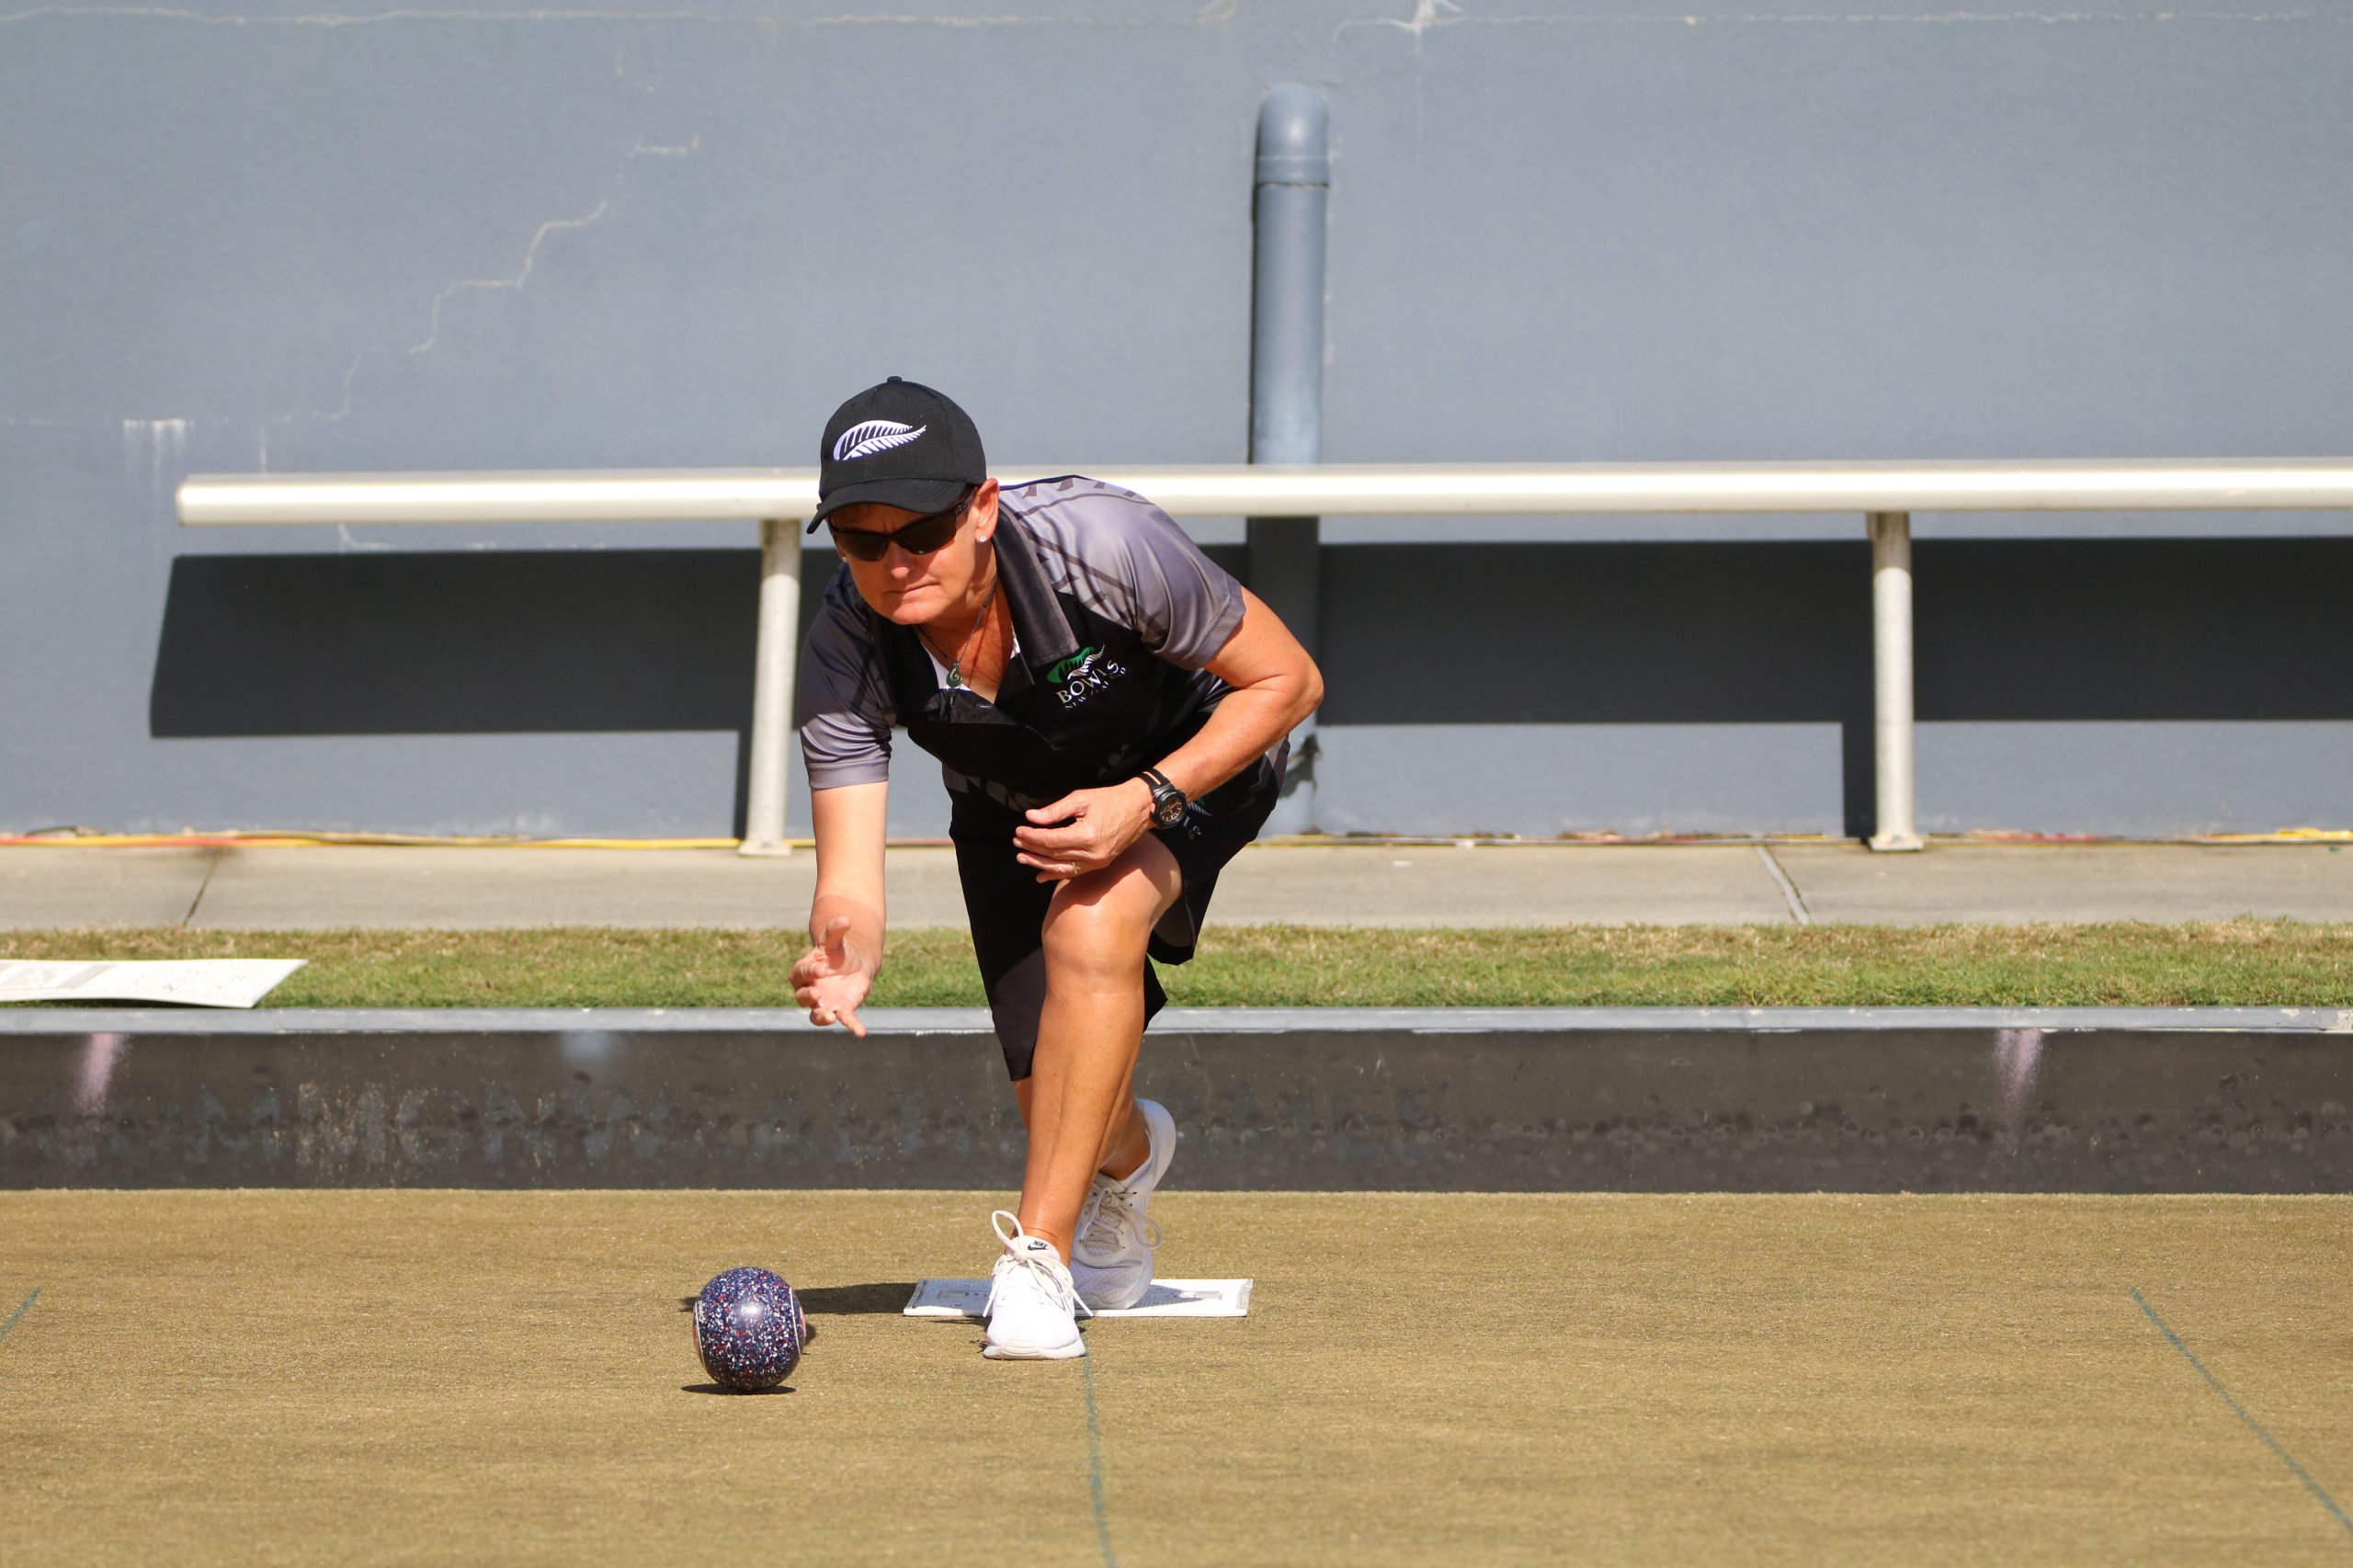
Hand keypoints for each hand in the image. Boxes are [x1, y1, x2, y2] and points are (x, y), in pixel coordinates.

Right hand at [789, 916, 873, 1035]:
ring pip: (817, 1015)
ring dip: (821, 1017)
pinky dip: (852, 1026)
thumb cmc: (837, 952)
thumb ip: (836, 931)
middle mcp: (810, 990)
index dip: (809, 972)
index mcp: (804, 971)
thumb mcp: (835, 940)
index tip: (821, 970)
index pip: (801, 973)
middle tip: (817, 994)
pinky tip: (860, 1032)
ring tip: (829, 1017)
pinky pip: (845, 1019)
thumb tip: (845, 919)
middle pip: (803, 997)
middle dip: (808, 996)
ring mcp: (824, 1003)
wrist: (852, 964)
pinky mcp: (841, 1009)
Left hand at [1013, 780, 1155, 880]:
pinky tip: (1041, 876)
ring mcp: (1097, 862)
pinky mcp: (1100, 864)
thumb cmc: (1110, 800)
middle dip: (1032, 848)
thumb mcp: (1081, 798)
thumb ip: (1055, 811)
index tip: (1019, 830)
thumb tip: (1031, 818)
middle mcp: (1092, 853)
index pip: (1051, 841)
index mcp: (1086, 835)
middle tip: (1016, 842)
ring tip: (1022, 858)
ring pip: (1061, 867)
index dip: (1032, 836)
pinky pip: (1073, 872)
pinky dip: (1056, 874)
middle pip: (1054, 855)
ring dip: (1039, 864)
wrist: (1140, 809)